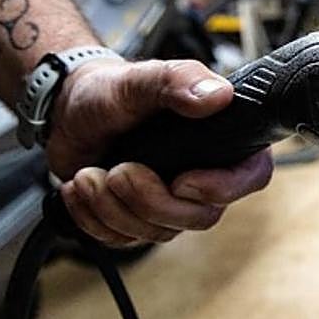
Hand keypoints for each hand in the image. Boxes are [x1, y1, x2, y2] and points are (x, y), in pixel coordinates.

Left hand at [46, 58, 273, 246]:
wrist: (68, 112)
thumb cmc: (111, 92)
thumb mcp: (143, 78)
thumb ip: (180, 81)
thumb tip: (219, 95)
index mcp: (220, 141)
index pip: (250, 177)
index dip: (221, 188)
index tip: (181, 180)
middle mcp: (202, 177)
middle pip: (199, 217)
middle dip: (148, 199)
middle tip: (117, 170)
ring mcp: (170, 204)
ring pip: (156, 233)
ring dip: (111, 206)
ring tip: (89, 174)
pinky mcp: (136, 221)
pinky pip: (122, 240)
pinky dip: (91, 217)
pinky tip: (82, 186)